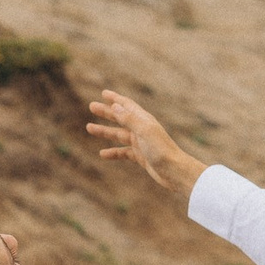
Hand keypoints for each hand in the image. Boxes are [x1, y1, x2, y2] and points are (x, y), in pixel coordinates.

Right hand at [85, 90, 208, 201]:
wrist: (174, 171)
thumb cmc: (161, 150)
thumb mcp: (144, 132)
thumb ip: (129, 119)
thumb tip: (115, 106)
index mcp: (144, 120)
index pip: (127, 105)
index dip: (115, 99)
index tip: (104, 93)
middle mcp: (142, 129)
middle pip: (120, 118)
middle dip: (106, 112)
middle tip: (92, 106)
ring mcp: (141, 143)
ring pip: (119, 134)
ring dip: (105, 131)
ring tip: (89, 128)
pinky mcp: (140, 156)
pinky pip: (123, 152)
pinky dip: (113, 152)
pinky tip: (102, 154)